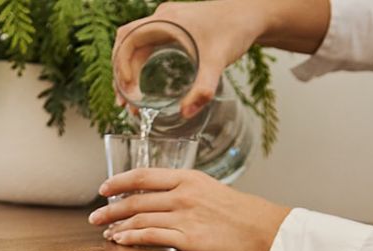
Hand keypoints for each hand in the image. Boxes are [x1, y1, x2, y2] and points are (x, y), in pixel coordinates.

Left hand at [90, 168, 289, 250]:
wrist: (265, 232)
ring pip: (140, 217)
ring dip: (117, 224)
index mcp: (189, 178)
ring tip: (105, 232)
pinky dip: (131, 237)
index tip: (104, 188)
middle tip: (94, 215)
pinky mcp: (188, 239)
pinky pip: (151, 236)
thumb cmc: (243, 216)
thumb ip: (189, 194)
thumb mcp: (213, 193)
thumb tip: (169, 202)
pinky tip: (120, 240)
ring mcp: (185, 216)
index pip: (144, 175)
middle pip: (136, 198)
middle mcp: (183, 194)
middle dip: (110, 207)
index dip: (119, 182)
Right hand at [112, 0, 330, 117]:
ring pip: (136, 45)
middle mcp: (162, 18)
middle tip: (124, 103)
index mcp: (166, 20)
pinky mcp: (174, 29)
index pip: (128, 39)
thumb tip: (185, 114)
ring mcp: (167, 22)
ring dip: (129, 71)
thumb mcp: (217, 63)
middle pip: (126, 43)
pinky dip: (140, 65)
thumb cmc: (234, 30)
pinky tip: (144, 86)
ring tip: (131, 100)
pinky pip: (148, 46)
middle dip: (121, 73)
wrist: (251, 15)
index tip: (128, 92)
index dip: (122, 66)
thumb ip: (202, 90)